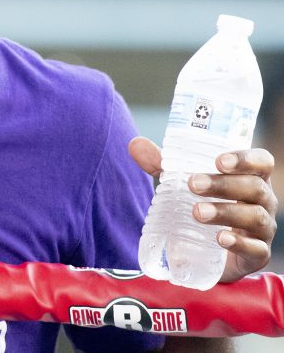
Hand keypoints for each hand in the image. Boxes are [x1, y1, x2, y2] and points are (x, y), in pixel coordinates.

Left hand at [129, 136, 277, 282]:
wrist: (207, 252)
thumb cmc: (203, 205)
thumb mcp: (181, 183)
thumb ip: (161, 164)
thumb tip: (135, 144)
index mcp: (250, 177)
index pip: (262, 162)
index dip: (246, 158)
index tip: (218, 160)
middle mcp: (263, 201)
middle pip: (255, 188)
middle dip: (224, 185)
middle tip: (193, 184)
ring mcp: (263, 229)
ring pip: (255, 217)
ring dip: (225, 212)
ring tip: (197, 212)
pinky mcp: (257, 255)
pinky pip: (256, 249)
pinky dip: (239, 243)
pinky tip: (221, 238)